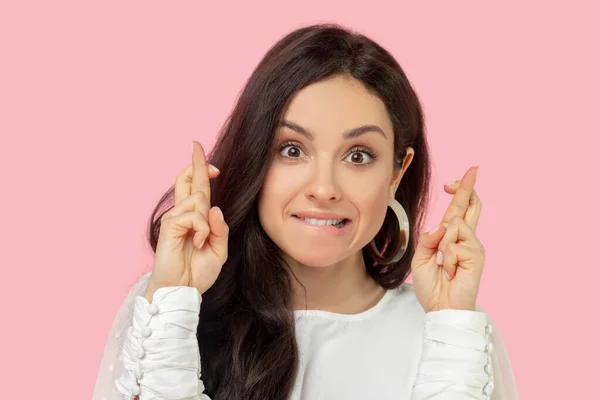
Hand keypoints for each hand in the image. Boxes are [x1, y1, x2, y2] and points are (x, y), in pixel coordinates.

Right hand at [144, 141, 228, 300]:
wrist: (183, 290)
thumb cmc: (197, 272)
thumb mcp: (219, 249)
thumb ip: (219, 228)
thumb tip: (214, 207)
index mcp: (195, 217)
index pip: (196, 187)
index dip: (200, 168)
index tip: (202, 152)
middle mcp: (183, 213)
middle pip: (187, 179)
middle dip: (195, 162)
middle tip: (196, 145)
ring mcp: (174, 218)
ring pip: (197, 199)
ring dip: (206, 219)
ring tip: (203, 240)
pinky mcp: (170, 225)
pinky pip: (193, 215)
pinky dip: (201, 228)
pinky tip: (198, 242)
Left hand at [410, 166, 484, 311]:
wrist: (440, 307)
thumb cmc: (432, 285)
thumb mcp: (421, 257)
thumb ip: (429, 238)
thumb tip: (444, 225)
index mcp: (451, 237)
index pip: (459, 208)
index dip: (462, 190)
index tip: (468, 173)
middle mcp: (465, 238)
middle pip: (470, 205)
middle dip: (468, 186)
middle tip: (472, 170)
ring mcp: (473, 245)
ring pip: (454, 224)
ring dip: (443, 245)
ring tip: (444, 265)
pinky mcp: (478, 255)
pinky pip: (456, 242)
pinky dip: (448, 256)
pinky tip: (451, 270)